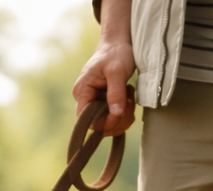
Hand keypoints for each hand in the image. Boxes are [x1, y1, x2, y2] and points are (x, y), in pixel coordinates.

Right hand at [72, 0, 134, 136]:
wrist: (118, 43)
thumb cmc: (115, 53)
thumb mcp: (117, 71)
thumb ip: (116, 92)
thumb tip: (116, 114)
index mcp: (82, 92)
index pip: (87, 120)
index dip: (104, 122)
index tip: (120, 114)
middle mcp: (85, 99)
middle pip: (99, 124)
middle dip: (117, 119)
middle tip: (130, 103)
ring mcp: (95, 102)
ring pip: (108, 123)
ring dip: (123, 116)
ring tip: (130, 97)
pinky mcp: (104, 103)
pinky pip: (114, 117)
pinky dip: (125, 113)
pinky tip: (129, 98)